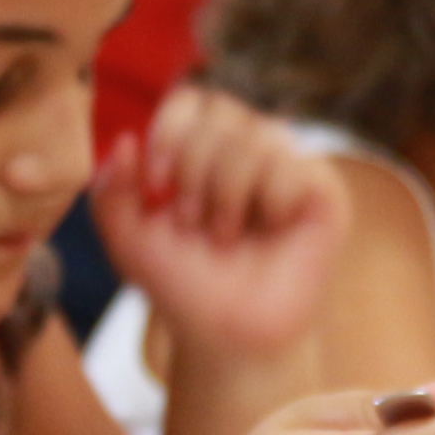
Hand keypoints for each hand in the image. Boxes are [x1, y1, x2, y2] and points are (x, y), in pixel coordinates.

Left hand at [94, 88, 351, 363]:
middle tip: (192, 222)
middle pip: (220, 112)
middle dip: (193, 170)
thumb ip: (111, 190)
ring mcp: (288, 164)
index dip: (169, 130)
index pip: (190, 100)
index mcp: (205, 146)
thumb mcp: (128, 239)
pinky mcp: (323, 190)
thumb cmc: (184, 283)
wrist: (227, 334)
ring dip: (227, 194)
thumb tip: (126, 139)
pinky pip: (293, 167)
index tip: (155, 183)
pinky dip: (270, 203)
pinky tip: (270, 231)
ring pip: (255, 137)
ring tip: (225, 235)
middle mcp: (249, 145)